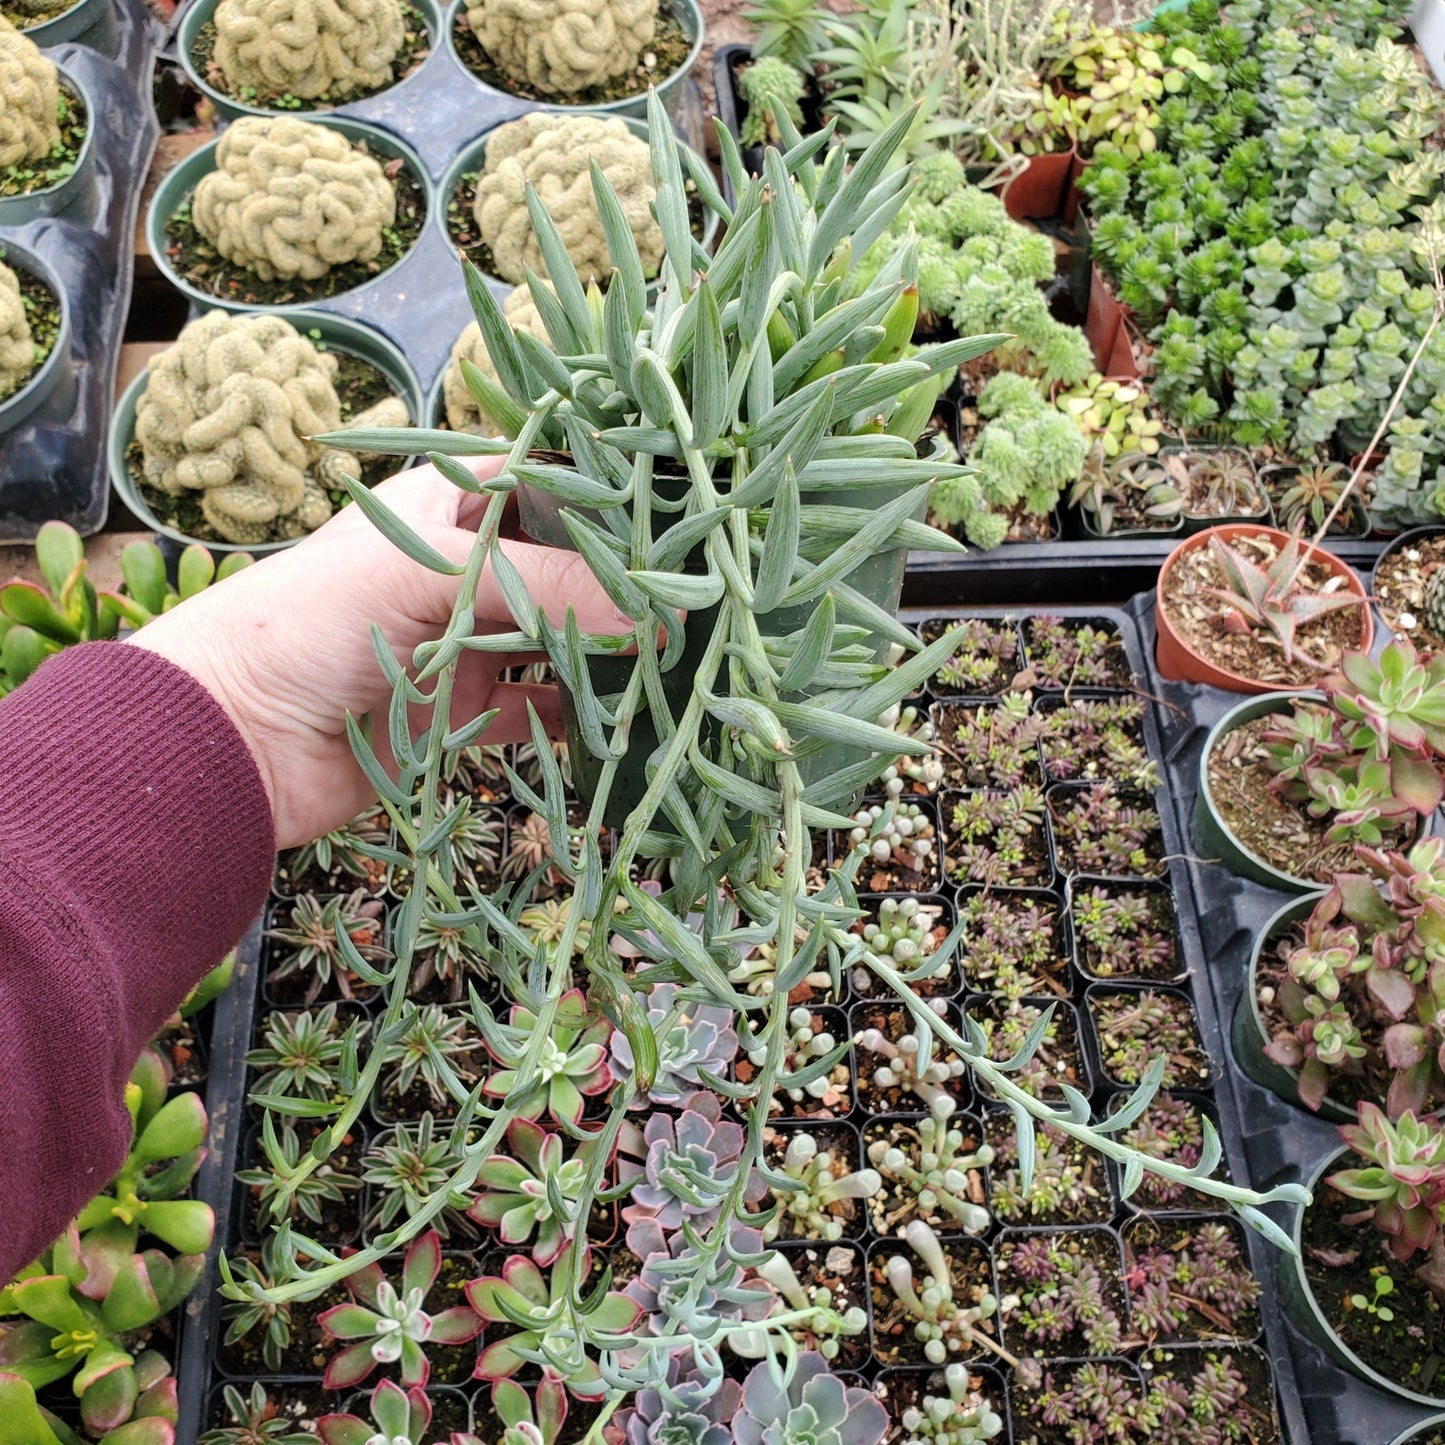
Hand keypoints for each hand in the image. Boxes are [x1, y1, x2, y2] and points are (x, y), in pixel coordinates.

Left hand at [133, 457, 628, 847]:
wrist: (227, 740)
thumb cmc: (310, 620)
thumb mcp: (426, 576)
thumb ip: (543, 587)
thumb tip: (657, 612)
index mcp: (440, 509)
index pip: (539, 485)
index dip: (603, 500)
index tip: (673, 518)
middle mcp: (456, 573)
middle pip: (557, 570)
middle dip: (618, 587)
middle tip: (690, 601)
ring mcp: (459, 645)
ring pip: (552, 643)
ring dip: (604, 655)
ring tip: (671, 661)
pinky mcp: (457, 715)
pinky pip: (531, 714)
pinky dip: (572, 721)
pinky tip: (619, 724)